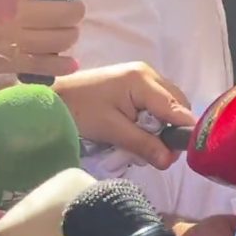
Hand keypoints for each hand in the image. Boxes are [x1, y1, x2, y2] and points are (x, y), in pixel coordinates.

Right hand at [0, 0, 102, 78]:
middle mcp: (16, 11)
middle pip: (66, 11)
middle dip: (74, 11)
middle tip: (71, 12)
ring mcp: (16, 40)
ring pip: (63, 38)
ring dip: (69, 36)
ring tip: (66, 33)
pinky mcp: (11, 63)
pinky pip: (48, 65)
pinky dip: (63, 64)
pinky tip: (72, 63)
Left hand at [53, 62, 195, 168]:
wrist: (54, 97)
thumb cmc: (80, 111)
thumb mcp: (112, 130)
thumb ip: (143, 144)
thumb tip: (169, 161)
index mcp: (143, 81)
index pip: (176, 108)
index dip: (181, 132)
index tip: (177, 155)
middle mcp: (148, 74)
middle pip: (177, 105)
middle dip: (170, 130)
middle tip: (156, 153)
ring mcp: (142, 77)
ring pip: (168, 106)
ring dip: (161, 127)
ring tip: (144, 143)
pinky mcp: (135, 84)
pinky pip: (156, 104)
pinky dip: (152, 121)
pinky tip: (139, 132)